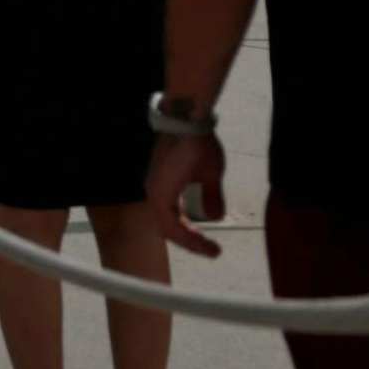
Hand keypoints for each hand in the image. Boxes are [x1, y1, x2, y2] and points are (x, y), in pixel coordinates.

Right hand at [147, 133, 228, 255]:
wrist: (184, 117)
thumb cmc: (197, 143)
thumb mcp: (211, 172)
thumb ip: (212, 197)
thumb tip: (215, 218)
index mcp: (161, 195)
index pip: (174, 230)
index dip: (194, 244)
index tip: (215, 251)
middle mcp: (153, 192)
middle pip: (167, 228)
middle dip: (188, 241)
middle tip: (211, 250)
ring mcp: (154, 185)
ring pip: (165, 218)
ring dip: (182, 230)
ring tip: (202, 238)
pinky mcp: (159, 178)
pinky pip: (166, 206)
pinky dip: (178, 218)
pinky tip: (192, 219)